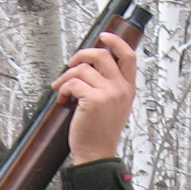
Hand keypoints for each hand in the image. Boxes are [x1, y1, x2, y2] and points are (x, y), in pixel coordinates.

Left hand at [54, 30, 137, 163]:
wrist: (97, 153)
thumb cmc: (101, 132)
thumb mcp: (115, 106)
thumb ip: (110, 86)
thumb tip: (91, 67)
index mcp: (128, 89)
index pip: (129, 56)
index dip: (116, 42)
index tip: (104, 36)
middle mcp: (121, 89)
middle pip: (102, 55)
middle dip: (81, 55)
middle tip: (71, 63)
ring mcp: (108, 94)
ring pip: (82, 69)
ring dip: (66, 77)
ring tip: (61, 89)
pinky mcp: (93, 100)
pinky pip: (73, 84)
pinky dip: (63, 90)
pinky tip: (62, 100)